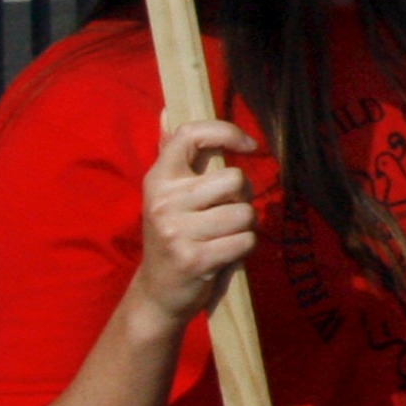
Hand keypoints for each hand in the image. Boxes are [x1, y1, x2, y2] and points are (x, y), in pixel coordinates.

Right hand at [130, 118, 257, 340]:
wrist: (157, 294)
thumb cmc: (174, 236)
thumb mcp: (167, 195)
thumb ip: (173, 154)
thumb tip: (167, 110)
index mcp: (158, 180)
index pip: (189, 134)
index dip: (225, 131)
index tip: (248, 145)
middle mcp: (163, 202)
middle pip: (234, 179)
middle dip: (242, 197)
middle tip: (225, 214)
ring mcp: (177, 231)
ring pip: (245, 213)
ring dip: (244, 227)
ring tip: (221, 237)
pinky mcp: (195, 259)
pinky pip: (246, 241)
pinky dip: (243, 249)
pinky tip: (223, 255)